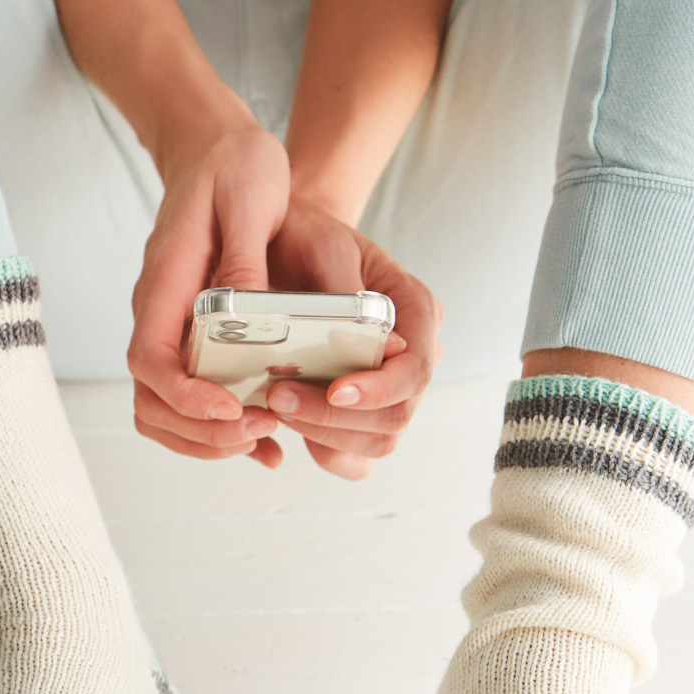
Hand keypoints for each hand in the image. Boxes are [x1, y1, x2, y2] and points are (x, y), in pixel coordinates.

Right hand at [128, 122, 290, 467]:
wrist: (217, 146)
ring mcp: (171, 323)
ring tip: (265, 438)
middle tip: (261, 431)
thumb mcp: (250, 198)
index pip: (151, 358)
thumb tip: (249, 314)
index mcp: (167, 280)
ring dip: (207, 436)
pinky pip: (189, 393)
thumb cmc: (235, 166)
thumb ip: (246, 258)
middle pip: (150, 397)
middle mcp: (158, 309)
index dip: (186, 397)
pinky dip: (218, 424)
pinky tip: (266, 434)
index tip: (234, 409)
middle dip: (201, 429)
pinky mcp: (192, 331)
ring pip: (163, 406)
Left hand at [261, 196, 441, 479]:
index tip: (336, 390)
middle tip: (278, 398)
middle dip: (337, 418)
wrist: (286, 242)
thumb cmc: (306, 238)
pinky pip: (353, 455)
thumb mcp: (324, 248)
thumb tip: (388, 346)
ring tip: (276, 407)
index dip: (379, 390)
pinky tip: (286, 426)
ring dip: (324, 435)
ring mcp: (388, 387)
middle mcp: (413, 355)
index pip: (416, 369)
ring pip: (375, 442)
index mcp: (418, 310)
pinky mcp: (360, 411)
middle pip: (396, 417)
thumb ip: (351, 294)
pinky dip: (321, 450)